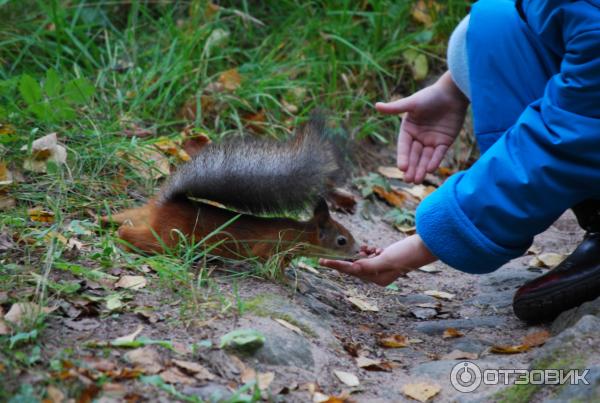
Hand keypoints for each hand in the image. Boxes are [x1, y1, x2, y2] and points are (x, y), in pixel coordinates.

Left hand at [319, 235, 437, 285]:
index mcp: (378, 279)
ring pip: (362, 260)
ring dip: (361, 253)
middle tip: (341, 252)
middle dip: (350, 258)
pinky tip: (375, 248)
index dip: (336, 265)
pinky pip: (371, 256)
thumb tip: (353, 267)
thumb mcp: (387, 259)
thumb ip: (369, 264)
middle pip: (355, 267)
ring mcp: (382, 267)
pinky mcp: (386, 259)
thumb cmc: (407, 254)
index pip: (352, 271)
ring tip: (369, 249)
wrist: (424, 246)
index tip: (322, 261)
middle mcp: (379, 276)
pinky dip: (369, 250)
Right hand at [376, 71, 468, 182]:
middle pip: (414, 155)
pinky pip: (439, 154)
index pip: (404, 146)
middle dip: (411, 167)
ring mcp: (432, 140)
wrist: (453, 92)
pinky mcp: (444, 142)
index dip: (403, 157)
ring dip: (421, 169)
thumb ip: (395, 108)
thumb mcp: (412, 103)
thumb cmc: (430, 96)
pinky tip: (430, 169)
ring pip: (425, 158)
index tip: (402, 168)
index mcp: (408, 129)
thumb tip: (376, 105)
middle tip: (408, 180)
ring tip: (418, 180)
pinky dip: (435, 161)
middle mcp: (419, 137)